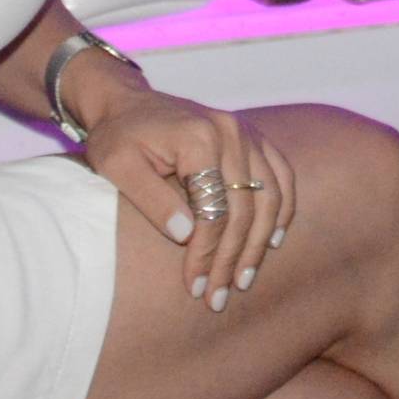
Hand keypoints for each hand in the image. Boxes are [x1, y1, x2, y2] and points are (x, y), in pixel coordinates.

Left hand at [76, 86, 299, 314]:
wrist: (125, 101)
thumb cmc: (116, 136)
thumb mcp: (117, 167)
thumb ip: (152, 200)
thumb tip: (185, 237)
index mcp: (197, 138)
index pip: (213, 210)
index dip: (207, 253)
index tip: (196, 287)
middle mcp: (229, 132)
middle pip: (244, 208)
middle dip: (232, 258)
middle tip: (220, 297)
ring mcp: (246, 131)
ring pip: (269, 197)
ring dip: (259, 243)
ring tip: (245, 279)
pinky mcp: (252, 136)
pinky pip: (281, 175)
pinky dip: (281, 209)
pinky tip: (272, 240)